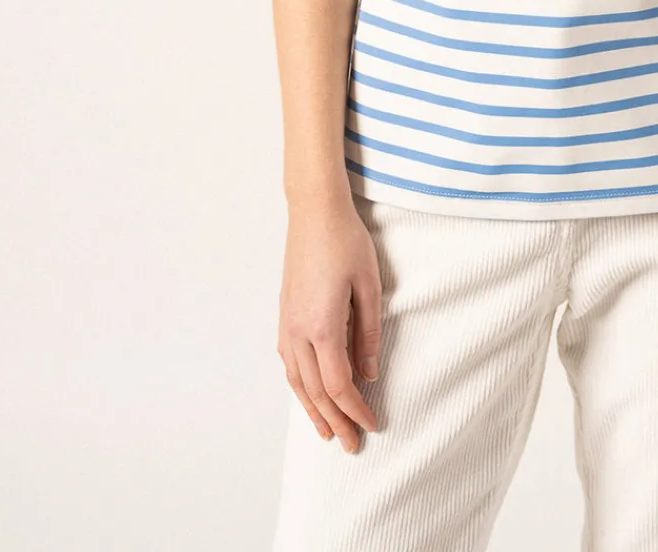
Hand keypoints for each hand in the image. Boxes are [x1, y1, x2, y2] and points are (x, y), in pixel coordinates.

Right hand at [278, 197, 382, 449]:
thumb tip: (370, 372)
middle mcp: (297, 331)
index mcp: (321, 326)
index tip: (373, 425)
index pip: (339, 385)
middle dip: (335, 421)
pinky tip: (309, 393)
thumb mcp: (369, 285)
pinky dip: (300, 386)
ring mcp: (286, 323)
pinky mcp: (284, 314)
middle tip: (352, 445)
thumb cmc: (345, 241)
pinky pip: (289, 363)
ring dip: (313, 410)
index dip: (356, 410)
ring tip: (326, 432)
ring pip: (297, 381)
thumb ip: (369, 333)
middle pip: (316, 391)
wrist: (313, 211)